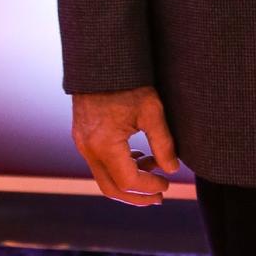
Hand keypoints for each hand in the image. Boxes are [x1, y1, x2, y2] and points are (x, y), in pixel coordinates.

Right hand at [71, 85, 178, 205]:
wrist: (101, 59)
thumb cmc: (128, 82)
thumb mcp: (151, 110)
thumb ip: (163, 143)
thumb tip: (172, 170)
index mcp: (104, 144)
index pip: (128, 181)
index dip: (150, 187)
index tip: (167, 184)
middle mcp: (88, 148)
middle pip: (112, 189)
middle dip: (137, 197)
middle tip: (160, 196)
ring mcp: (82, 143)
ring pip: (104, 178)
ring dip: (129, 182)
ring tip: (154, 172)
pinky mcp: (82, 135)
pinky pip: (100, 163)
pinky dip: (119, 167)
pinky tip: (138, 157)